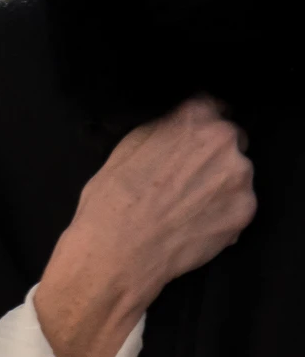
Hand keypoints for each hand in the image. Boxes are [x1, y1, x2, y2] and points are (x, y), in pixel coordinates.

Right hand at [35, 97, 254, 356]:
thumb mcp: (126, 147)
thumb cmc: (111, 199)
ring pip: (235, 173)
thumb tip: (176, 124)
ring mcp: (239, 178)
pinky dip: (221, 210)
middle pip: (227, 140)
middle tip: (180, 176)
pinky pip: (237, 203)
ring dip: (217, 183)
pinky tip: (192, 221)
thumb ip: (162, 129)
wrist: (119, 252)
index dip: (196, 124)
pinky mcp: (244, 212)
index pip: (210, 105)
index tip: (186, 139)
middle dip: (209, 154)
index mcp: (191, 118)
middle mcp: (222, 142)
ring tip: (184, 203)